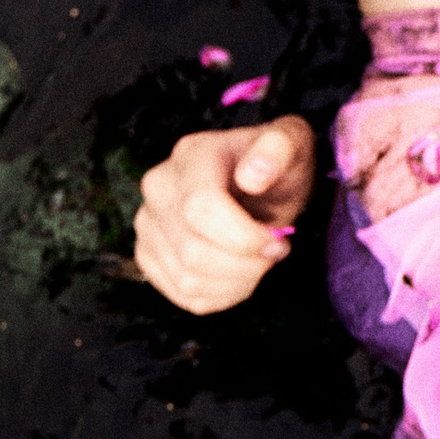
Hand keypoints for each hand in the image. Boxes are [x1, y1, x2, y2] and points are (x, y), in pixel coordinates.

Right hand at [134, 116, 317, 314]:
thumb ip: (279, 148)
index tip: (279, 240)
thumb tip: (254, 174)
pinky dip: (222, 295)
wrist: (260, 183)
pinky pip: (183, 295)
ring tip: (259, 261)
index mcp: (191, 155)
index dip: (244, 237)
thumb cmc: (276, 165)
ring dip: (238, 282)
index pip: (202, 209)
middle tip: (276, 251)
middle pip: (194, 252)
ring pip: (188, 279)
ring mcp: (148, 224)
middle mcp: (159, 188)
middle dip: (247, 263)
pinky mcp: (148, 255)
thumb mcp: (292, 143)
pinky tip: (241, 274)